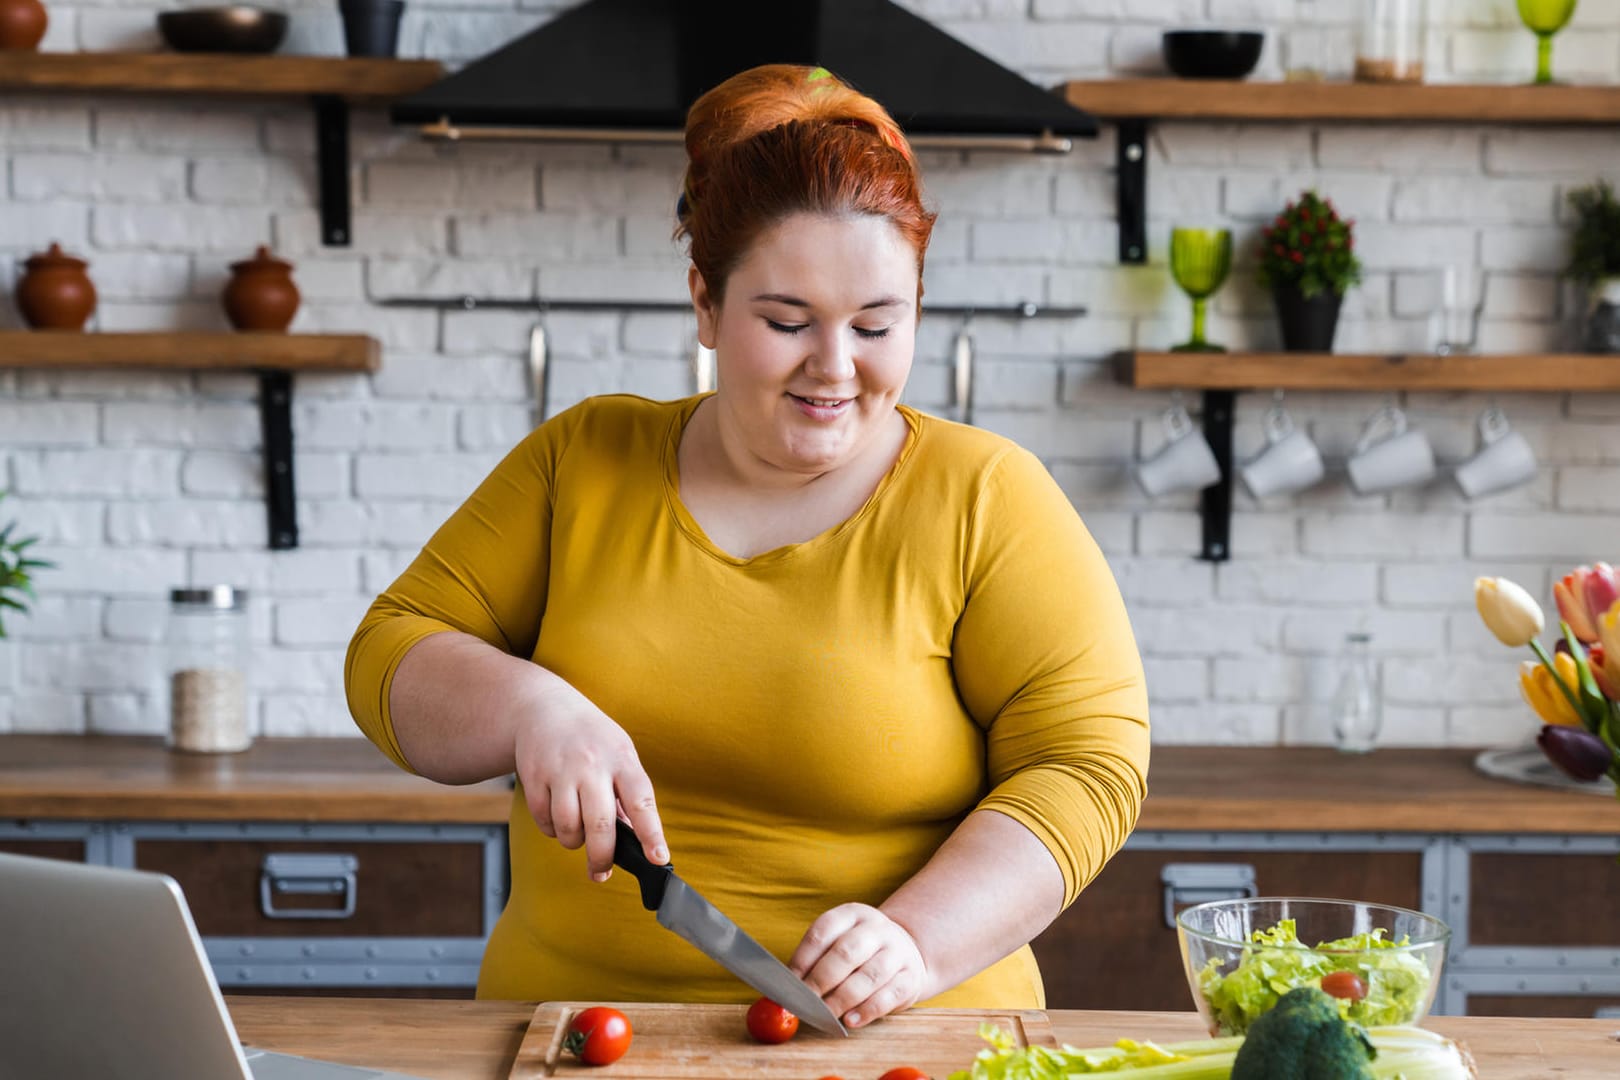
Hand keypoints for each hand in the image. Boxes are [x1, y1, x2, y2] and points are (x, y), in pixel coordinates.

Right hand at [509, 676, 666, 881]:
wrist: (544, 707)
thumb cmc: (591, 738)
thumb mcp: (619, 754)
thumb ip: (627, 794)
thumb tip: (635, 838)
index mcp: (622, 759)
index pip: (642, 801)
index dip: (651, 833)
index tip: (658, 858)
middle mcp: (592, 764)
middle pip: (600, 825)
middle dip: (602, 857)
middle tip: (601, 871)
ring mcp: (561, 769)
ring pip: (568, 828)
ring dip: (573, 842)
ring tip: (577, 832)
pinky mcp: (533, 776)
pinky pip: (544, 821)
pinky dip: (551, 829)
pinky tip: (557, 815)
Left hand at [789, 903, 931, 1028]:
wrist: (906, 952)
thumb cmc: (860, 952)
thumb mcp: (839, 942)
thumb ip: (815, 961)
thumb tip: (786, 987)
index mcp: (852, 914)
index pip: (823, 931)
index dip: (803, 958)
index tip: (788, 983)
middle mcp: (877, 928)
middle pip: (846, 952)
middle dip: (821, 980)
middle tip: (805, 1001)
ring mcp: (897, 952)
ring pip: (868, 976)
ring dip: (842, 999)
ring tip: (825, 1014)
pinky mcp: (911, 978)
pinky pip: (888, 996)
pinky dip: (866, 1011)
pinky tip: (849, 1020)